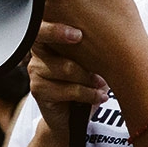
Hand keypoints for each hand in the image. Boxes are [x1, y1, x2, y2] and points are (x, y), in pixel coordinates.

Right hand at [29, 21, 109, 136]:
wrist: (72, 119)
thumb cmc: (84, 84)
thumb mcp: (90, 63)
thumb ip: (91, 49)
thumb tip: (111, 36)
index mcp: (49, 41)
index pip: (45, 28)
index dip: (56, 30)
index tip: (78, 34)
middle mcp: (39, 54)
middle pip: (53, 45)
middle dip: (76, 50)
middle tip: (98, 58)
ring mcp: (36, 72)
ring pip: (67, 69)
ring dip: (90, 78)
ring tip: (103, 84)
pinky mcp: (38, 91)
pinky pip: (68, 89)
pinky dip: (88, 94)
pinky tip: (99, 96)